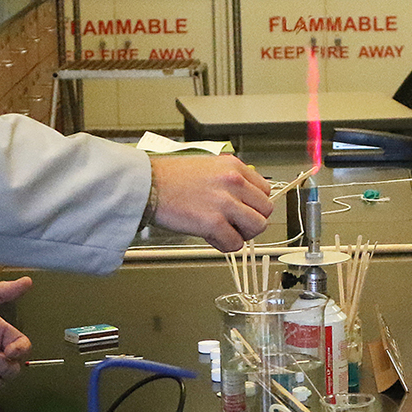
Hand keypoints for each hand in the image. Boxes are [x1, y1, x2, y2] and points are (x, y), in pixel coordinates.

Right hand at [149, 154, 275, 251]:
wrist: (145, 185)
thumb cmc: (168, 177)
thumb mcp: (207, 166)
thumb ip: (228, 180)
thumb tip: (241, 198)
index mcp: (233, 166)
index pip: (265, 190)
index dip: (255, 204)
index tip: (245, 210)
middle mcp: (233, 182)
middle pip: (266, 210)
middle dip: (252, 220)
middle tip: (236, 224)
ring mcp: (225, 202)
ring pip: (257, 227)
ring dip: (243, 233)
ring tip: (226, 231)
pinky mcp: (213, 222)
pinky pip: (235, 243)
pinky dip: (226, 245)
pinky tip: (213, 238)